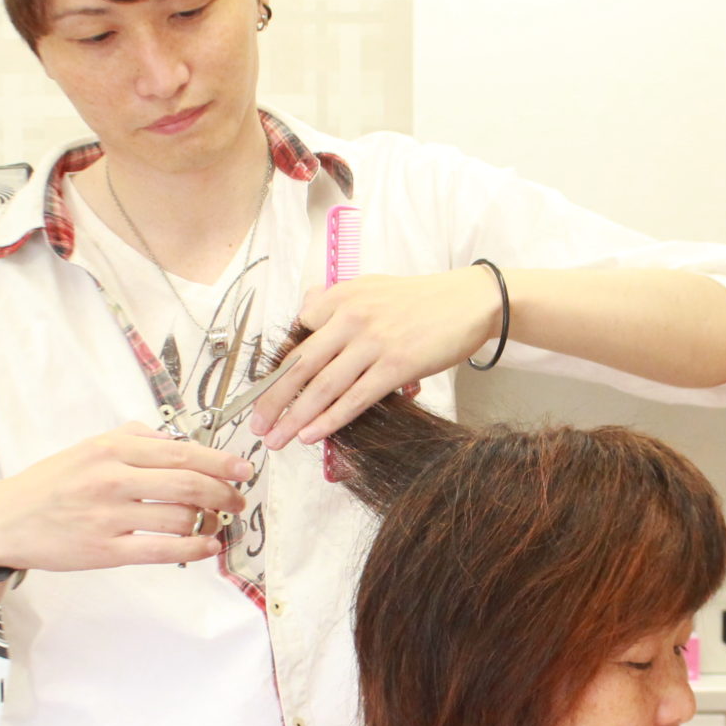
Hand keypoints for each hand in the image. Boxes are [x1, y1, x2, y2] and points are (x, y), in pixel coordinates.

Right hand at [0, 424, 251, 571]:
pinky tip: (206, 546)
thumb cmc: (51, 484)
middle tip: (238, 499)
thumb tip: (179, 441)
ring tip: (216, 522)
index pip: (180, 451)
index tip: (243, 468)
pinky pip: (161, 550)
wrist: (5, 521)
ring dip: (209, 521)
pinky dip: (193, 548)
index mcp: (111, 448)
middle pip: (188, 482)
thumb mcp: (89, 447)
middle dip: (224, 491)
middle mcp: (112, 478)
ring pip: (179, 516)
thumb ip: (134, 439)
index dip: (219, 461)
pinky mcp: (104, 551)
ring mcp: (109, 516)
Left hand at [247, 269, 500, 448]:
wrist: (470, 301)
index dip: (279, 367)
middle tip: (255, 424)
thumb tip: (306, 312)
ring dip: (295, 416)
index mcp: (342, 296)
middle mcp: (352, 317)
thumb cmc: (423, 300)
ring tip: (276, 439)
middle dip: (273, 398)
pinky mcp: (397, 365)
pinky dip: (330, 418)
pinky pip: (355, 398)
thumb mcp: (373, 287)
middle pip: (300, 364)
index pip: (299, 334)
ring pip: (323, 385)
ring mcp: (373, 342)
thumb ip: (338, 300)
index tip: (265, 392)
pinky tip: (312, 434)